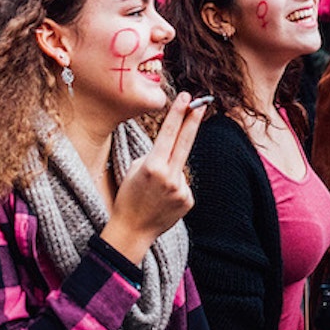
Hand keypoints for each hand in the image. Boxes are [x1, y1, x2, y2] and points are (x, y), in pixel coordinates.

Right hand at [101, 92, 206, 263]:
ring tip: (155, 191)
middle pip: (186, 142)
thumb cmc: (128, 197)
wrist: (133, 231)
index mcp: (153, 166)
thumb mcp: (134, 170)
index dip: (178, 113)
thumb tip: (171, 150)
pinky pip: (183, 184)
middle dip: (194, 120)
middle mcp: (170, 176)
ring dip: (171, 171)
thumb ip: (155, 156)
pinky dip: (174, 187)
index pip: (169, 133)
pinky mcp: (189, 200)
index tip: (186, 98)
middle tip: (202, 102)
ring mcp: (182, 189)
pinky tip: (163, 199)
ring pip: (180, 167)